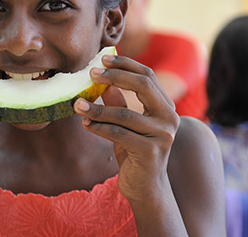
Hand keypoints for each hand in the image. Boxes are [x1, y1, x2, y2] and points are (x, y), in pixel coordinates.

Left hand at [74, 55, 179, 202]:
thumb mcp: (126, 125)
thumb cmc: (134, 154)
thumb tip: (103, 81)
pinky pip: (119, 134)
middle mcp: (169, 118)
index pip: (148, 76)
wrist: (145, 189)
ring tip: (78, 105)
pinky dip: (99, 127)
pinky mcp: (150, 152)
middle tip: (90, 73)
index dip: (126, 64)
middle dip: (115, 76)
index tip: (103, 58)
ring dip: (97, 108)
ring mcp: (163, 135)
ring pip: (124, 113)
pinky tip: (85, 124)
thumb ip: (119, 103)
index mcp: (165, 107)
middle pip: (143, 85)